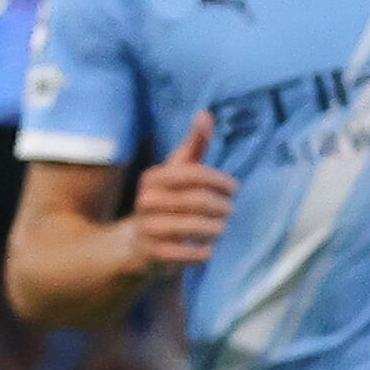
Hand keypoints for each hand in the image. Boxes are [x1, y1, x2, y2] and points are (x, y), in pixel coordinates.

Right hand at [128, 113, 236, 272]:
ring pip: (193, 227)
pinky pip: (184, 254)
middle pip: (198, 201)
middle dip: (222, 207)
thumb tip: (205, 114)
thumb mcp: (178, 170)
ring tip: (221, 228)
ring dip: (216, 229)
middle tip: (230, 211)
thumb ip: (194, 144)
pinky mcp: (152, 253)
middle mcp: (146, 200)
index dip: (220, 181)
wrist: (136, 242)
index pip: (194, 174)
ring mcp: (148, 228)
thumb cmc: (167, 198)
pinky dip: (202, 253)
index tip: (234, 189)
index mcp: (153, 177)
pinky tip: (209, 249)